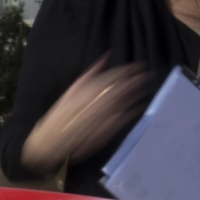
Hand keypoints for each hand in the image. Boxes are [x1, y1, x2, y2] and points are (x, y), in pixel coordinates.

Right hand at [19, 58, 154, 175]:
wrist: (50, 144)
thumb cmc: (60, 117)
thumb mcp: (71, 91)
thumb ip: (91, 74)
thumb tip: (108, 55)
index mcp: (86, 90)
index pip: (112, 76)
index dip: (128, 70)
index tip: (140, 65)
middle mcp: (95, 102)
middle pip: (121, 87)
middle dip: (136, 80)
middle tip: (149, 74)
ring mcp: (101, 117)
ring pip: (124, 101)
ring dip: (137, 93)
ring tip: (148, 86)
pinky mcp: (105, 132)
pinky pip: (122, 119)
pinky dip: (132, 112)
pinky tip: (140, 106)